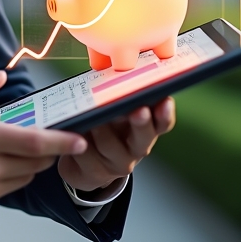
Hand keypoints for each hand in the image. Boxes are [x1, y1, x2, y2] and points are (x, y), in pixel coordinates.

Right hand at [0, 65, 86, 215]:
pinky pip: (3, 192)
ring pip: (22, 180)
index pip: (34, 142)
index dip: (61, 142)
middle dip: (47, 152)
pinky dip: (7, 178)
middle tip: (48, 140)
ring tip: (19, 151)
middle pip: (34, 164)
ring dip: (28, 166)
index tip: (80, 139)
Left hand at [56, 97, 175, 194]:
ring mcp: (117, 162)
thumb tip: (115, 69)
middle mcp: (136, 148)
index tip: (165, 101)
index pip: (162, 123)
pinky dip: (80, 143)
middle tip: (139, 111)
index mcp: (144, 129)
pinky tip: (75, 134)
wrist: (83, 162)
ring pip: (111, 147)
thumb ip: (117, 96)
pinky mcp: (96, 172)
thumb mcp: (113, 112)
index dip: (165, 114)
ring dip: (103, 132)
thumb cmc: (101, 126)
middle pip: (144, 138)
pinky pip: (87, 156)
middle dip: (141, 123)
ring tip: (95, 120)